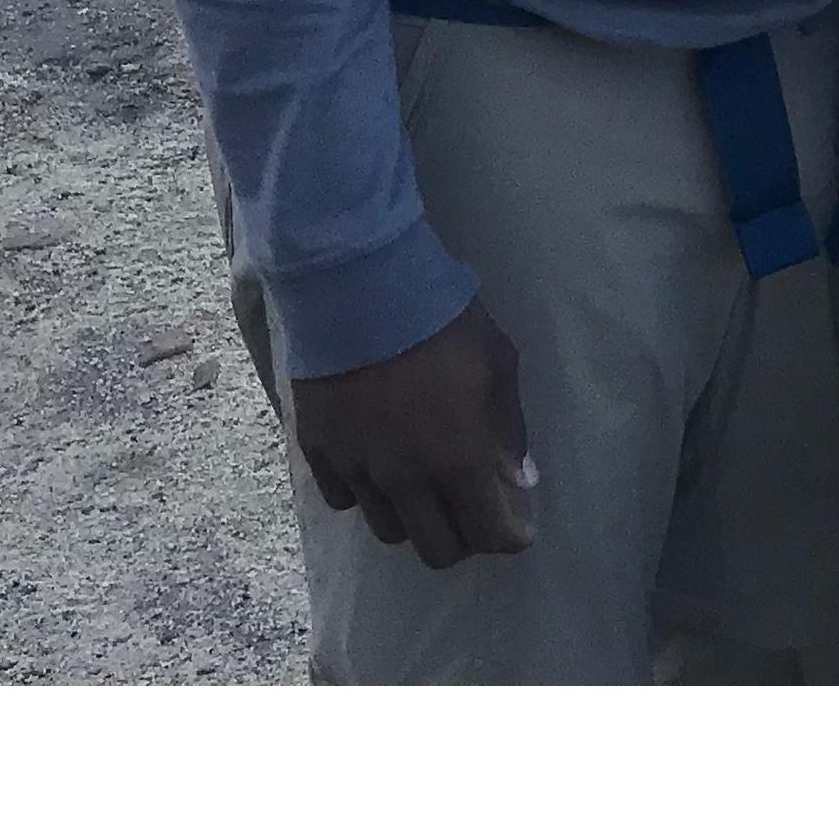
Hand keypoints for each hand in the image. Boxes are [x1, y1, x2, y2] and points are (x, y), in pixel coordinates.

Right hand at [288, 298, 537, 570]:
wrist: (359, 288)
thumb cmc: (442, 320)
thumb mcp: (497, 362)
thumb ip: (509, 427)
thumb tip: (519, 477)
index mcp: (458, 459)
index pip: (489, 533)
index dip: (509, 537)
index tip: (518, 528)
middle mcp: (406, 480)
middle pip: (437, 550)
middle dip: (464, 538)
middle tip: (472, 510)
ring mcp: (357, 470)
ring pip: (389, 531)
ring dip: (414, 518)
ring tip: (424, 487)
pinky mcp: (318, 453)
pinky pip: (344, 499)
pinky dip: (366, 493)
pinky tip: (378, 466)